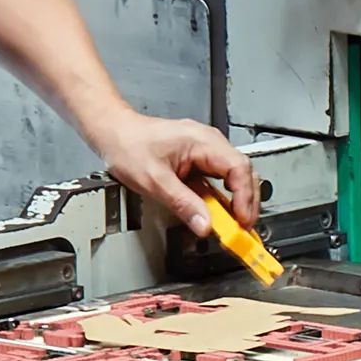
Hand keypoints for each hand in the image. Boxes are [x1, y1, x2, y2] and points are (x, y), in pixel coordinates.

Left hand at [89, 110, 257, 235]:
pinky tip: (217, 213)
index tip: (242, 221)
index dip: (245, 198)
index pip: (238, 168)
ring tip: (231, 225)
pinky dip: (221, 198)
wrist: (114, 133)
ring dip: (235, 202)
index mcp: (202, 141)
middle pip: (243, 173)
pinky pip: (218, 180)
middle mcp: (208, 143)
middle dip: (246, 203)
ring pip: (233, 177)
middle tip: (241, 228)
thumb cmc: (128, 145)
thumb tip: (204, 225)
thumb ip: (182, 203)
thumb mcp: (154, 180)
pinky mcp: (198, 160)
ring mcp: (205, 150)